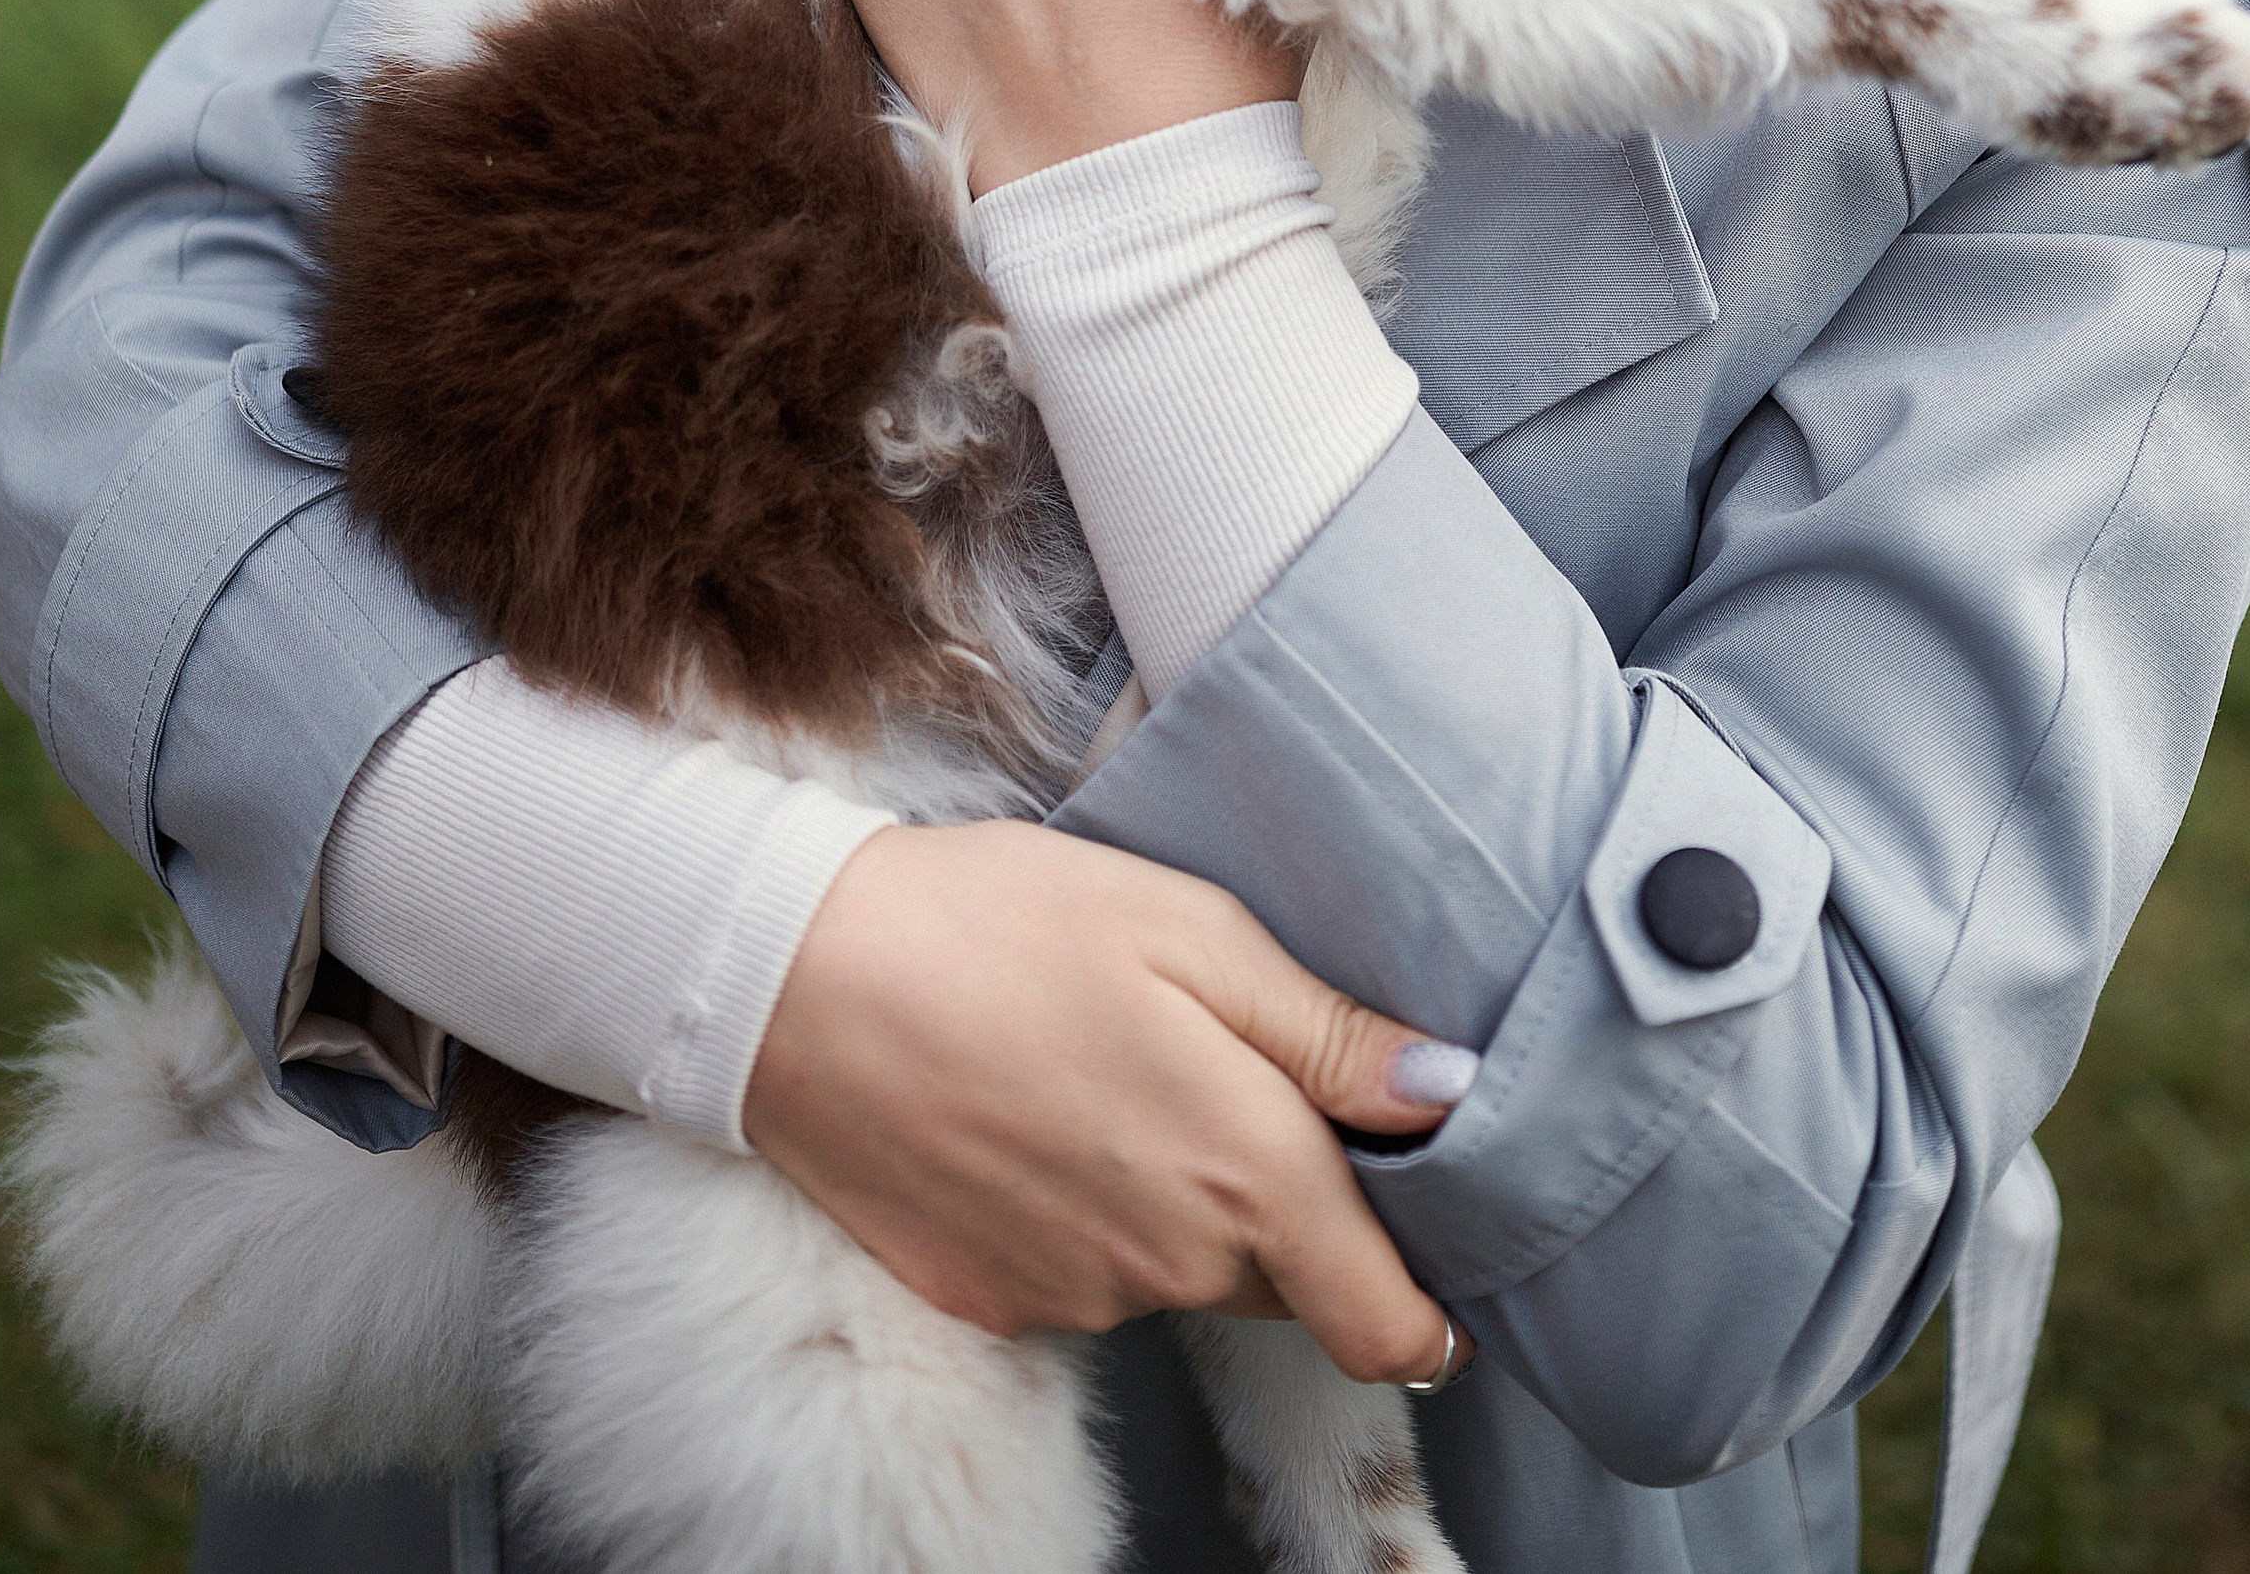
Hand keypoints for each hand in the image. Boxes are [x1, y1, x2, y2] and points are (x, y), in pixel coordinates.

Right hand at [741, 819, 1471, 1375]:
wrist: (798, 976)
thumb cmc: (1003, 923)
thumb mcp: (1191, 929)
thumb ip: (1331, 1031)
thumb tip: (1451, 1094)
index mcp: (1244, 1171)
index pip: (1388, 1327)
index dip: (1429, 1305)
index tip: (1433, 1243)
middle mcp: (1174, 1262)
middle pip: (1291, 1284)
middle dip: (1300, 1212)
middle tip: (1242, 1081)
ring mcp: (1080, 1295)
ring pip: (1189, 1275)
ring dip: (1191, 1205)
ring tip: (1123, 1069)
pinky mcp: (998, 1299)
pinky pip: (1095, 1276)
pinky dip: (1097, 1213)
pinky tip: (1047, 1111)